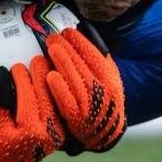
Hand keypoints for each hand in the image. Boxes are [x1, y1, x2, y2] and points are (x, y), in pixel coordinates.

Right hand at [0, 54, 66, 161]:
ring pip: (57, 101)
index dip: (21, 78)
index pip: (28, 96)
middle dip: (42, 75)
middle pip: (47, 96)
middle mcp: (49, 133)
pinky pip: (61, 108)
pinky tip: (53, 78)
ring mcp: (58, 134)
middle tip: (36, 58)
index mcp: (30, 131)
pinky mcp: (62, 132)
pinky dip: (57, 92)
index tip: (16, 66)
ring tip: (46, 64)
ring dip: (53, 81)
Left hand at [44, 28, 126, 151]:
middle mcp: (104, 93)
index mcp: (111, 79)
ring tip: (51, 48)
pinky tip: (50, 76)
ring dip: (63, 62)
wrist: (104, 132)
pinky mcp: (77, 120)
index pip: (96, 56)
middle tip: (53, 37)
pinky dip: (59, 89)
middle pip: (84, 66)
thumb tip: (82, 29)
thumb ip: (96, 56)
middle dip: (68, 48)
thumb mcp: (105, 76)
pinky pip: (68, 102)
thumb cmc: (99, 97)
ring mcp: (91, 107)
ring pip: (76, 81)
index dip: (81, 42)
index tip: (68, 31)